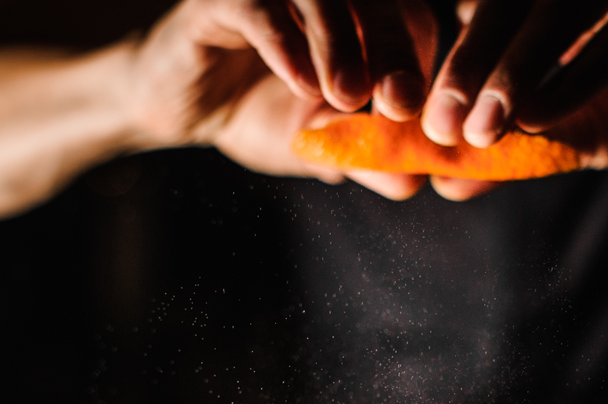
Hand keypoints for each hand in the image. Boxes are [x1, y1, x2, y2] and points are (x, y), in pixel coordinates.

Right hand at [129, 0, 437, 197]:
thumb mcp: (318, 144)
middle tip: (400, 102)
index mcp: (359, 15)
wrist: (181, 107)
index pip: (411, 22)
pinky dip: (285, 45)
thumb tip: (411, 182)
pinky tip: (300, 85)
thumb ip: (364, 158)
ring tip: (347, 96)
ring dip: (340, 44)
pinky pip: (259, 9)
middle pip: (376, 1)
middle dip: (394, 51)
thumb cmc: (260, 113)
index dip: (423, 65)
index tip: (426, 115)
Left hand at [420, 0, 607, 199]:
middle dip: (469, 62)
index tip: (418, 120)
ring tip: (484, 126)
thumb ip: (514, 149)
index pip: (483, 7)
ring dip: (516, 65)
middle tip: (440, 125)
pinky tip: (542, 117)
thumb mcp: (573, 130)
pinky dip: (580, 72)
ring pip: (562, 2)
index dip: (447, 58)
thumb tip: (446, 184)